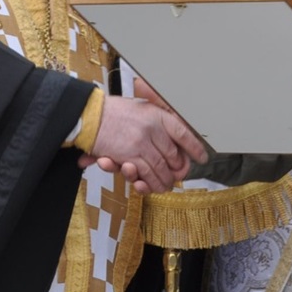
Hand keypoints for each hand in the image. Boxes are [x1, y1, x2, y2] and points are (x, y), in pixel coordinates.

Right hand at [85, 95, 206, 193]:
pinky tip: (151, 185)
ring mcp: (142, 144)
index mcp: (157, 114)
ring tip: (165, 186)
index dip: (194, 147)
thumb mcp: (139, 105)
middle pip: (173, 155)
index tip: (202, 157)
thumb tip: (176, 124)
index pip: (183, 132)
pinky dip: (149, 183)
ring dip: (163, 180)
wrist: (89, 115)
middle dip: (176, 169)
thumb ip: (155, 115)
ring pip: (160, 169)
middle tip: (178, 176)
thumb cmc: (111, 110)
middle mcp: (153, 128)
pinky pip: (145, 174)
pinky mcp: (129, 157)